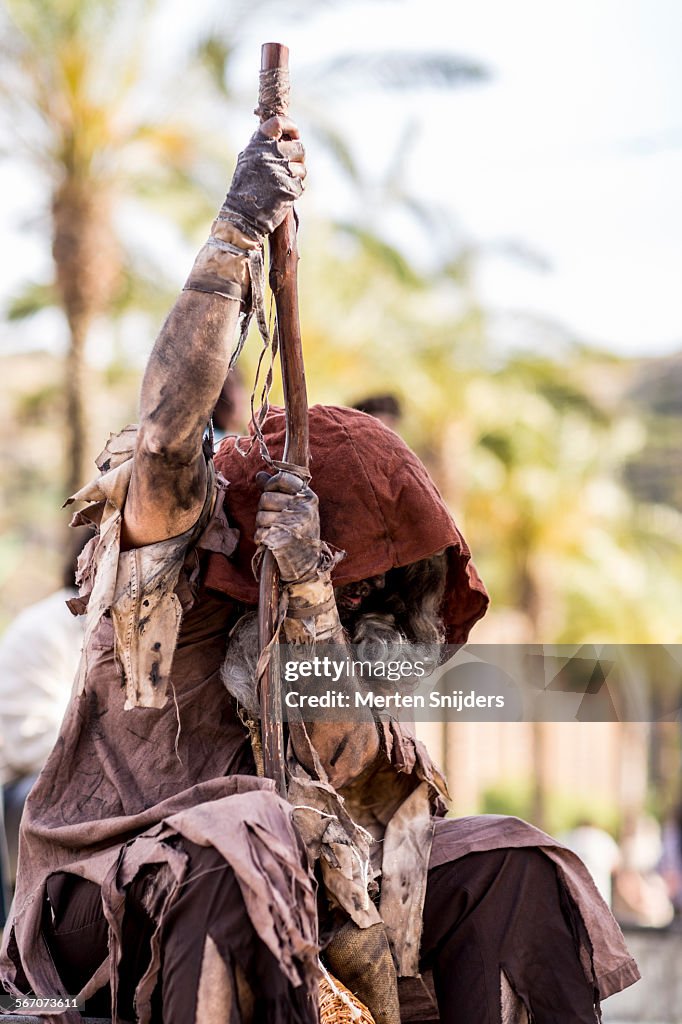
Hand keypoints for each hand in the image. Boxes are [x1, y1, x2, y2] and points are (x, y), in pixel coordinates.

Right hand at [220, 116, 305, 240]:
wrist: (242, 216)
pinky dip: (295, 189)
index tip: (294, 134)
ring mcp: (282, 172)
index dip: (291, 126)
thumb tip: (282, 135)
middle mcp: (271, 155)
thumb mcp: (247, 160)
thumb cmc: (244, 188)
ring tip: (284, 182)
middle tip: (291, 165)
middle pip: (299, 147)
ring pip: (302, 167)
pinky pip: (301, 183)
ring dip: (297, 174)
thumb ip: (262, 146)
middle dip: (298, 157)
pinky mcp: (290, 189)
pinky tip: (283, 193)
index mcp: (258, 144)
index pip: (279, 123)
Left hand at [254, 471, 320, 581]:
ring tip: (273, 531)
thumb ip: (278, 490)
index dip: (270, 485)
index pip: (282, 478)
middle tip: (274, 519)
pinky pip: (260, 532)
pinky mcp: (285, 540)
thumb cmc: (300, 532)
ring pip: (260, 515)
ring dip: (261, 525)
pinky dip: (260, 538)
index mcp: (309, 497)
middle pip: (266, 498)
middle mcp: (304, 508)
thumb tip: (259, 475)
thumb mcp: (297, 508)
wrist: (309, 564)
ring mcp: (295, 524)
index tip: (272, 494)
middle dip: (263, 509)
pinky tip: (270, 541)